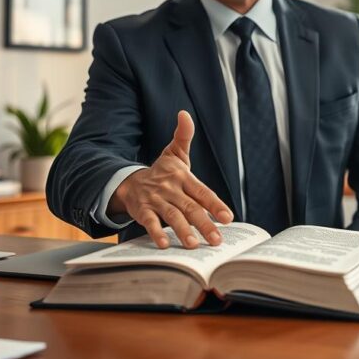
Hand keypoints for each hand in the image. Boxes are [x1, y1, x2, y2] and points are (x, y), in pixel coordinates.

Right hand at [109, 110, 233, 248]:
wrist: (130, 181)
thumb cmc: (161, 172)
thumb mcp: (174, 153)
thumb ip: (183, 135)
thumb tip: (185, 113)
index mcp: (182, 176)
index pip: (202, 192)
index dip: (215, 204)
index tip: (228, 217)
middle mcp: (170, 189)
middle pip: (190, 207)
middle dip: (204, 224)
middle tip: (216, 240)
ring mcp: (155, 200)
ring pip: (172, 216)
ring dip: (182, 231)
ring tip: (192, 245)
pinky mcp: (142, 210)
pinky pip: (149, 222)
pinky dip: (156, 232)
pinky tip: (164, 244)